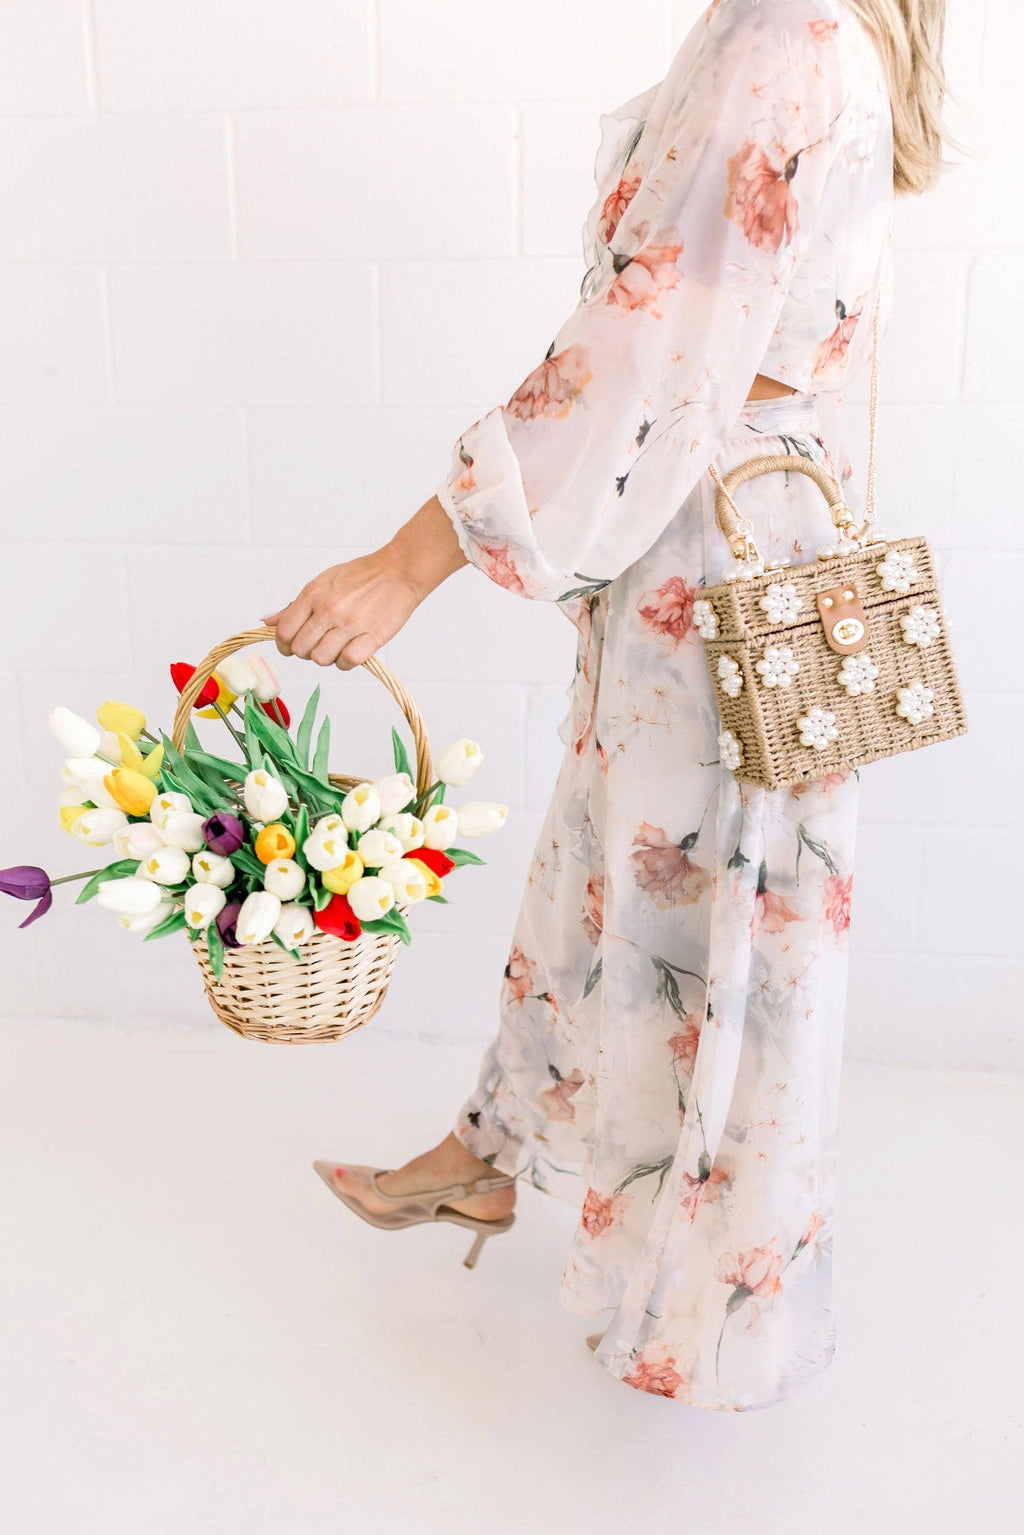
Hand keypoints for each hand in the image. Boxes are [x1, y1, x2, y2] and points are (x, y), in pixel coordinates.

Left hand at [261, 546, 423, 669]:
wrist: (399, 570)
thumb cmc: (362, 575)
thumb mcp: (322, 582)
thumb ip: (295, 605)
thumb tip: (267, 621)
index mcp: (313, 594)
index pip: (284, 632)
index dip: (285, 645)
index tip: (293, 645)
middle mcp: (328, 609)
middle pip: (300, 650)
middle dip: (307, 651)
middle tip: (320, 643)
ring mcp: (350, 624)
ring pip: (321, 659)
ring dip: (328, 657)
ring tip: (338, 645)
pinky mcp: (372, 637)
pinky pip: (347, 662)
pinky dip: (347, 661)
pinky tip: (353, 650)